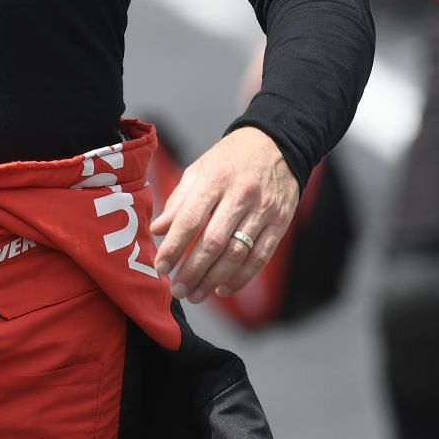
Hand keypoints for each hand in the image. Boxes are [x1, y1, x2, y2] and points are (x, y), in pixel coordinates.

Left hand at [150, 126, 299, 303]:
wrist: (276, 145)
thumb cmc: (229, 159)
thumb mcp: (199, 170)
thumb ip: (178, 201)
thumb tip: (158, 229)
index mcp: (215, 179)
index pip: (190, 218)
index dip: (174, 246)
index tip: (160, 267)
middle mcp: (241, 195)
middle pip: (214, 242)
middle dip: (192, 271)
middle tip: (177, 290)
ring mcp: (263, 210)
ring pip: (237, 254)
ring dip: (214, 279)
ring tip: (196, 294)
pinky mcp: (280, 222)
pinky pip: (260, 257)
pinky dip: (241, 277)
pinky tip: (223, 288)